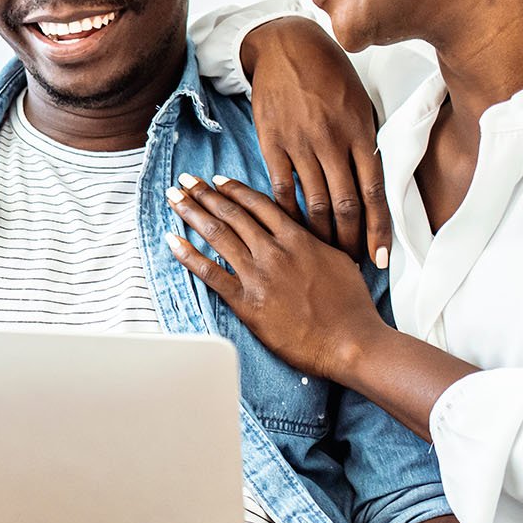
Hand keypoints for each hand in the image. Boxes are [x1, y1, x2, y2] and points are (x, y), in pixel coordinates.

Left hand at [162, 174, 385, 381]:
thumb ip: (315, 243)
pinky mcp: (246, 302)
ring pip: (217, 234)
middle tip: (184, 180)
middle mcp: (274, 251)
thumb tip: (305, 235)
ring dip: (191, 213)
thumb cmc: (351, 308)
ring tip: (173, 199)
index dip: (233, 189)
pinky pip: (210, 273)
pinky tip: (172, 241)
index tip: (216, 180)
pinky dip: (188, 255)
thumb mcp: (338, 261)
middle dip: (204, 193)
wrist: (351, 342)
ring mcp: (258, 275)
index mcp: (298, 238)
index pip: (258, 204)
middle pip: (232, 213)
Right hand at [241, 16, 390, 266]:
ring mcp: (301, 144)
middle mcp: (333, 142)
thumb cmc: (330, 73)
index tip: (379, 259)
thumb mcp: (361, 103)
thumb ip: (365, 143)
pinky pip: (281, 189)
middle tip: (349, 263)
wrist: (287, 47)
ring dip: (320, 234)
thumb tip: (370, 181)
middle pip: (345, 205)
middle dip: (349, 240)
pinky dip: (288, 213)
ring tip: (324, 253)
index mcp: (361, 133)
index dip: (378, 230)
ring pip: (314, 203)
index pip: (375, 193)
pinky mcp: (272, 144)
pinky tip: (292, 230)